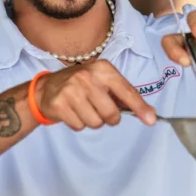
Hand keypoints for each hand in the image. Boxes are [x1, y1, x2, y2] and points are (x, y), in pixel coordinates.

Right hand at [34, 60, 156, 129]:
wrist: (46, 88)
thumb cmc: (80, 85)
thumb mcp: (102, 81)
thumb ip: (123, 95)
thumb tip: (149, 114)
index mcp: (103, 69)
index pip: (127, 91)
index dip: (140, 108)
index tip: (150, 120)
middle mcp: (87, 77)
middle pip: (111, 114)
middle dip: (108, 118)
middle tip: (99, 110)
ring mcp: (71, 90)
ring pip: (95, 123)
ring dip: (92, 121)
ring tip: (83, 109)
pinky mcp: (59, 104)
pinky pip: (79, 126)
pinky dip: (78, 123)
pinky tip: (72, 112)